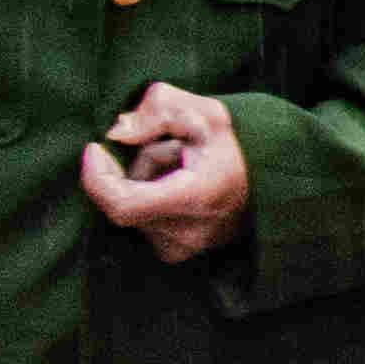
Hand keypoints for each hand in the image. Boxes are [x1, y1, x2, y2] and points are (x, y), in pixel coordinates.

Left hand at [83, 85, 250, 261]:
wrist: (269, 186)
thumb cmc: (233, 148)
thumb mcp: (203, 112)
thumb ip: (158, 109)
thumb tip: (117, 133)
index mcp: (196, 198)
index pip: (122, 204)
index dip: (97, 177)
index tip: (95, 148)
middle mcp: (186, 234)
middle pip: (126, 196)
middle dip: (135, 166)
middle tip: (166, 147)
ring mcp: (180, 249)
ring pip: (133, 208)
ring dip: (144, 182)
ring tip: (181, 168)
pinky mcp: (173, 254)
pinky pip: (140, 221)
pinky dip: (148, 199)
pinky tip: (177, 188)